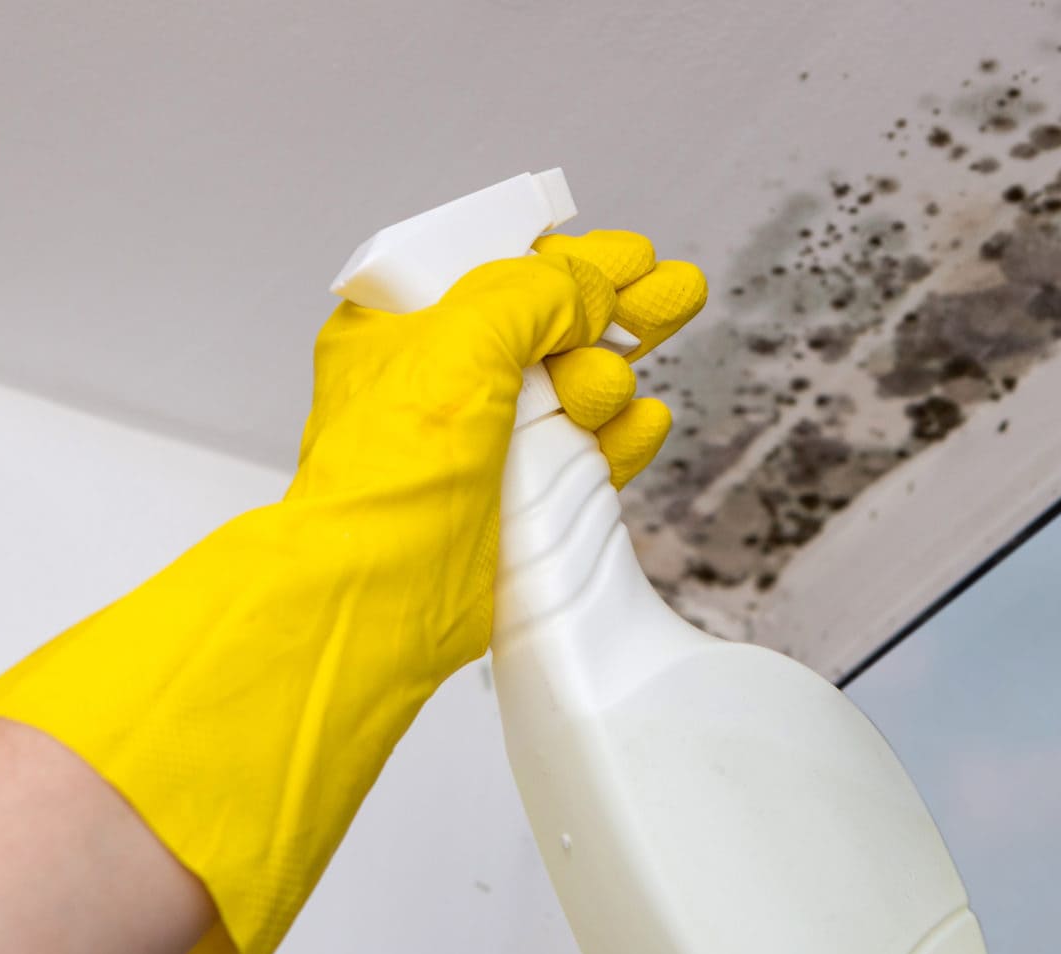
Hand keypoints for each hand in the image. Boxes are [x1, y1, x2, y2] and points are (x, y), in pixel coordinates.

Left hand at [0, 232, 706, 953]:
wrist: (384, 588)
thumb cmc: (391, 472)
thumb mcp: (467, 339)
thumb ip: (537, 295)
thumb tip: (589, 293)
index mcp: (402, 327)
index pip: (497, 270)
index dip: (570, 262)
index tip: (633, 257)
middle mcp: (439, 381)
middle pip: (548, 327)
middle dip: (616, 311)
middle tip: (676, 294)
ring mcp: (477, 445)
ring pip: (572, 392)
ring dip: (608, 382)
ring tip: (606, 392)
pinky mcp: (512, 500)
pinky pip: (583, 457)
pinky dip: (618, 440)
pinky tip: (641, 423)